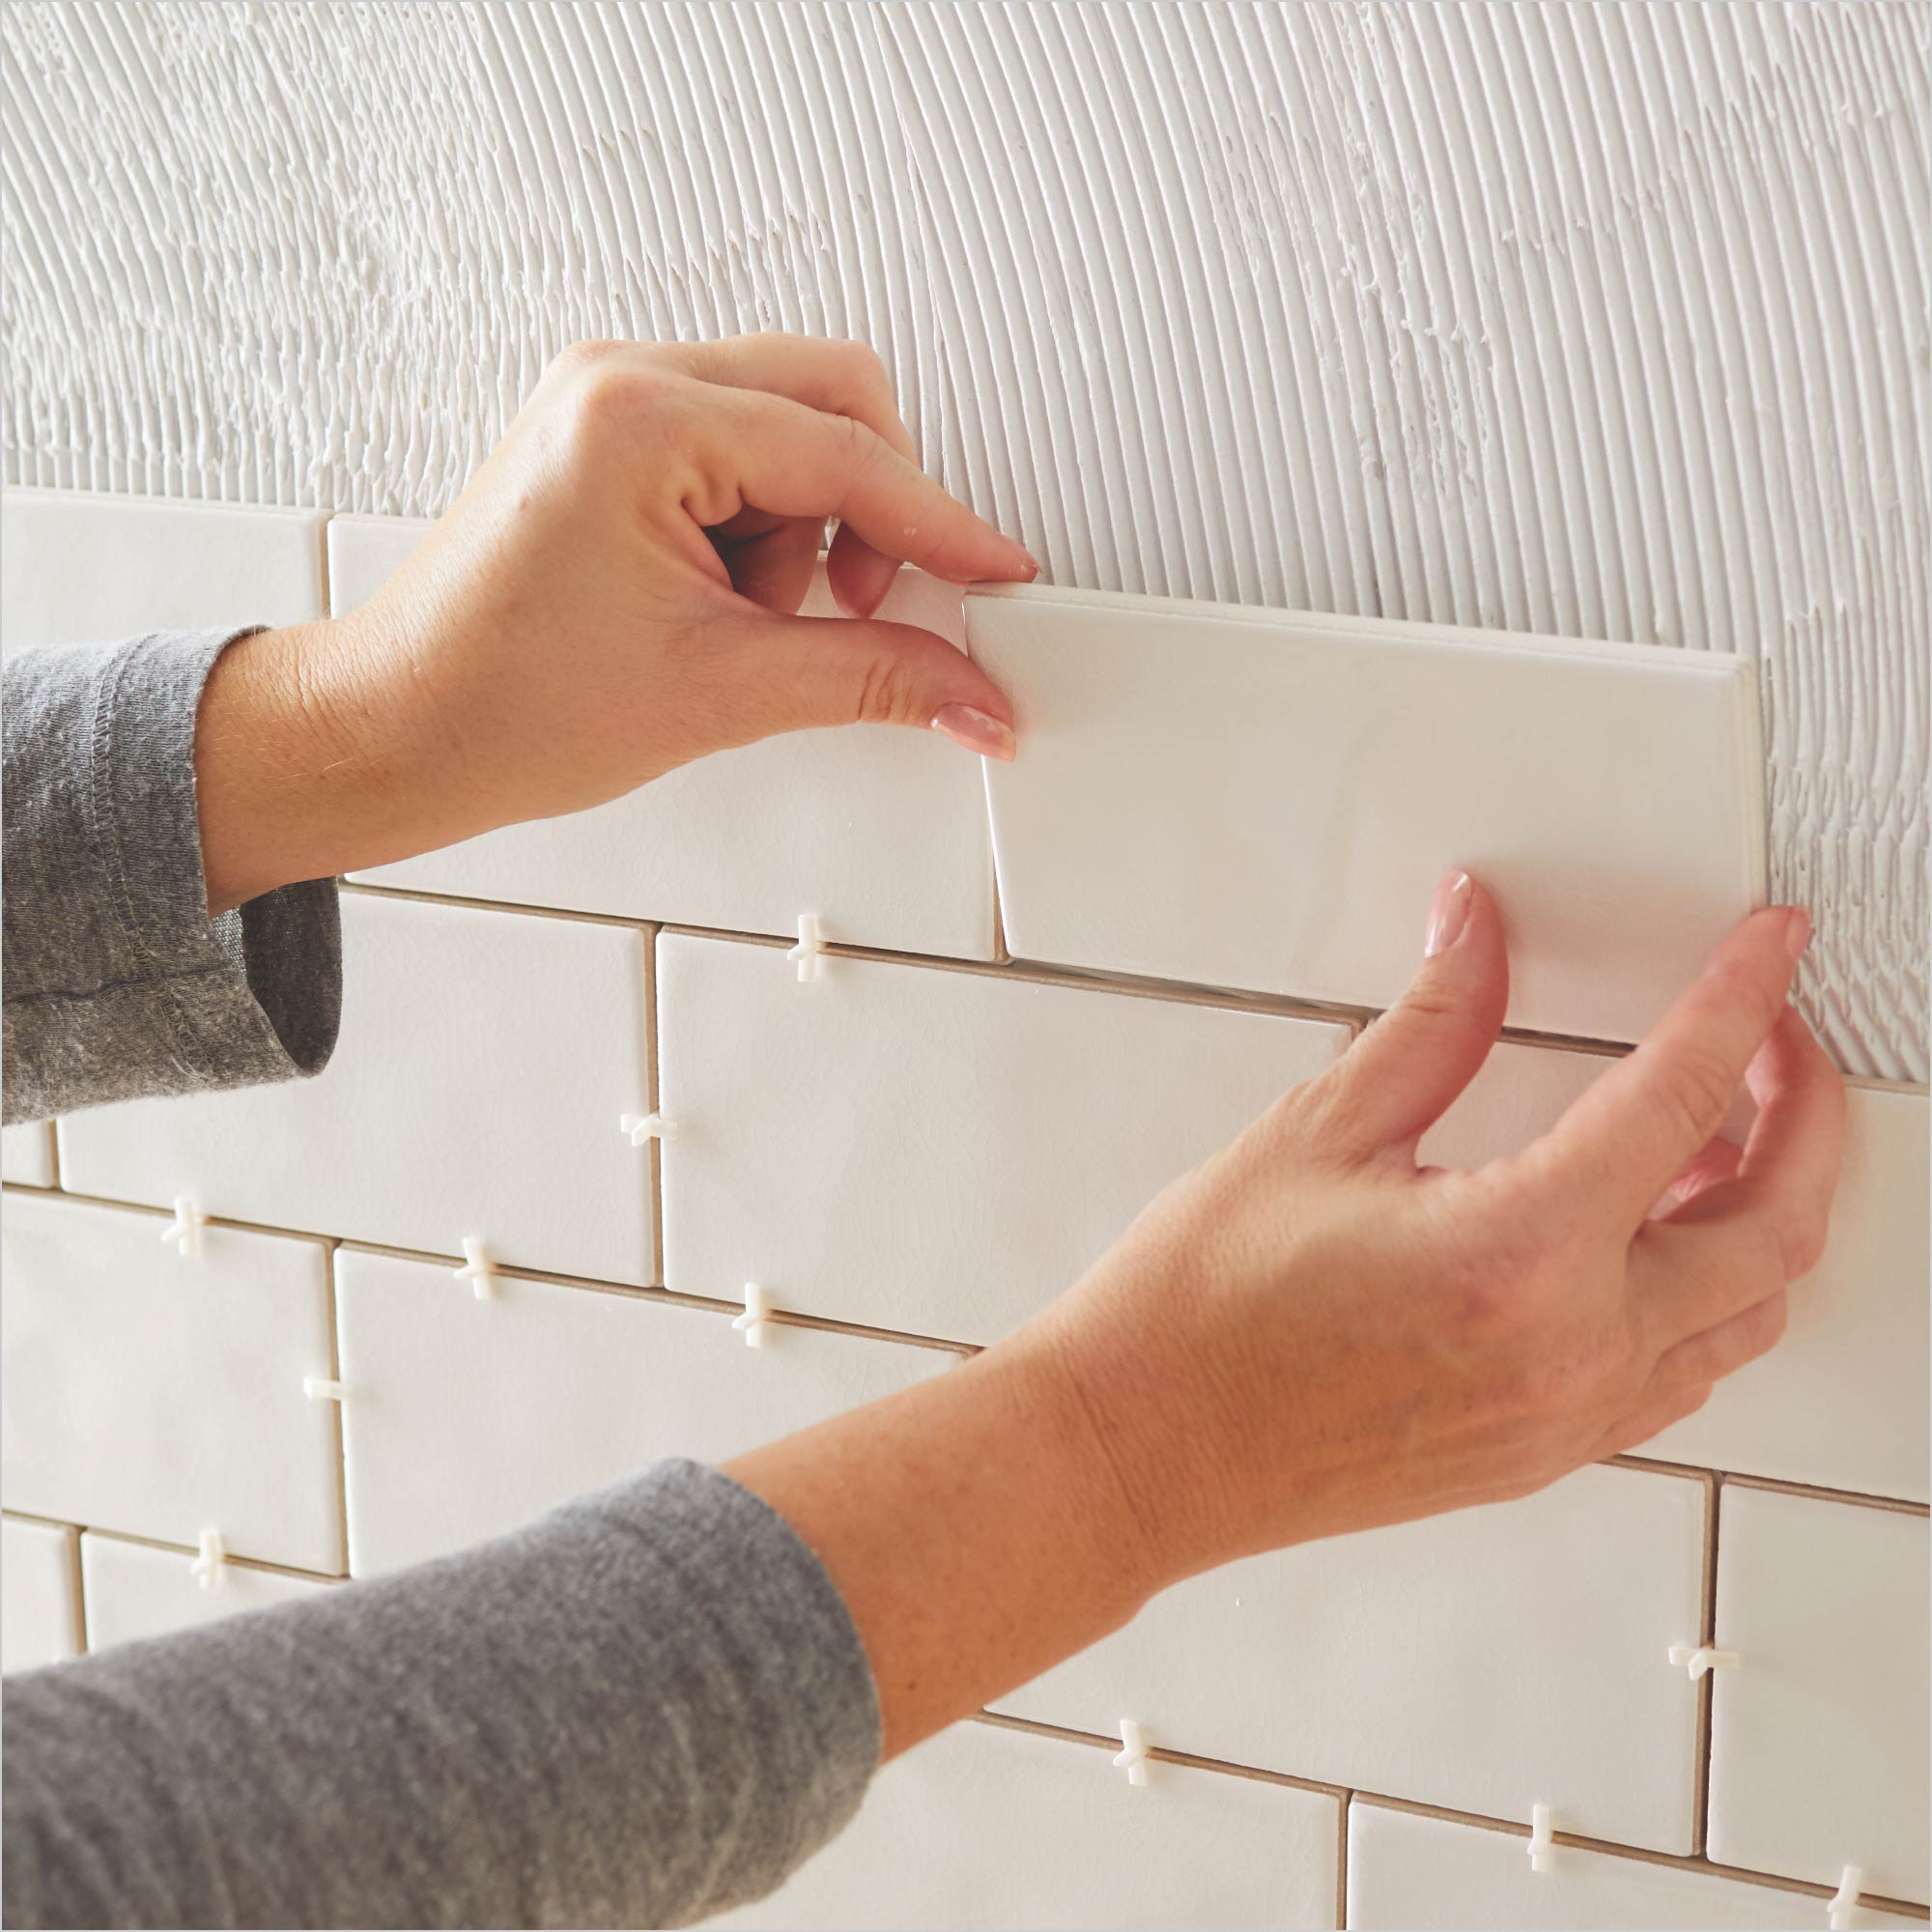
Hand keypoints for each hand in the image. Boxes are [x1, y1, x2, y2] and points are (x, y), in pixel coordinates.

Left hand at [194, 335, 1033, 912]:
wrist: (398, 732)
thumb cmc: (501, 705)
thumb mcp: (721, 693)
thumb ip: (871, 676)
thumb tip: (972, 689)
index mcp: (636, 418)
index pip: (843, 455)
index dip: (940, 526)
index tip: (999, 575)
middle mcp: (619, 379)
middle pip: (831, 400)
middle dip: (871, 512)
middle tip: (862, 610)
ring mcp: (610, 400)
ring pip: (792, 427)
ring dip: (807, 531)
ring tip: (746, 624)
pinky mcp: (610, 436)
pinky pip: (741, 453)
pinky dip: (764, 528)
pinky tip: (724, 602)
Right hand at [1021, 877, 1844, 1576]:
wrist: (1143, 1446)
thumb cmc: (1200, 1316)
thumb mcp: (1317, 1134)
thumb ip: (1433, 1023)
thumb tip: (1477, 935)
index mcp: (1519, 1253)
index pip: (1682, 1099)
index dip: (1741, 1003)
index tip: (1768, 952)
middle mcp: (1569, 1348)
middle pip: (1774, 1228)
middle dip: (1805, 1116)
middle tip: (1774, 1039)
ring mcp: (1565, 1415)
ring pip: (1748, 1315)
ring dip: (1764, 1213)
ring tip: (1719, 1135)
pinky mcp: (1541, 1451)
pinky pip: (1681, 1374)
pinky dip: (1707, 1293)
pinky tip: (1651, 1242)